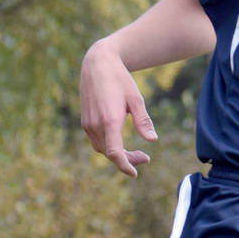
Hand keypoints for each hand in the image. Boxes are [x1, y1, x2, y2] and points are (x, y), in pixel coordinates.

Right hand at [79, 41, 157, 177]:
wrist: (97, 63)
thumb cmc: (120, 79)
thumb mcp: (136, 98)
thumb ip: (143, 121)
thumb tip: (153, 140)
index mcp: (109, 121)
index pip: (115, 153)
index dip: (125, 166)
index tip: (135, 173)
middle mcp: (96, 125)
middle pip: (110, 154)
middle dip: (127, 160)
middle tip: (145, 158)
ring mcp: (87, 124)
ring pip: (102, 149)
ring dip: (117, 154)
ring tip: (136, 152)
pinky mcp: (85, 121)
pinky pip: (97, 141)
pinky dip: (109, 147)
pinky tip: (121, 142)